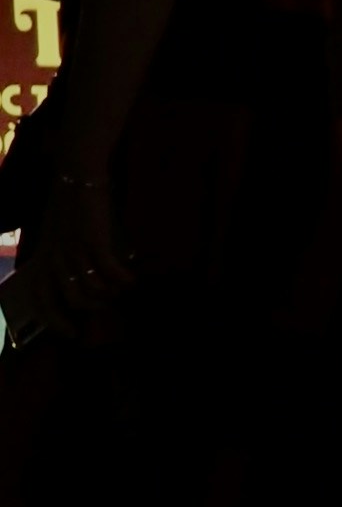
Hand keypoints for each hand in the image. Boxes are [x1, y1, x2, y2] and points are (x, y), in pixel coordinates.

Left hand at [22, 169, 124, 333]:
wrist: (80, 172)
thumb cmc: (75, 198)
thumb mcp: (63, 229)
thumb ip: (68, 249)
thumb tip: (85, 271)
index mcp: (47, 255)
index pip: (42, 299)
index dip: (55, 321)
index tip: (72, 333)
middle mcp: (57, 257)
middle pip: (70, 299)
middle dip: (92, 309)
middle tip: (110, 308)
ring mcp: (74, 249)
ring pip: (91, 288)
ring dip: (111, 293)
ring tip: (126, 288)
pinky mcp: (93, 241)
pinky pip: (110, 272)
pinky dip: (123, 279)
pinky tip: (134, 279)